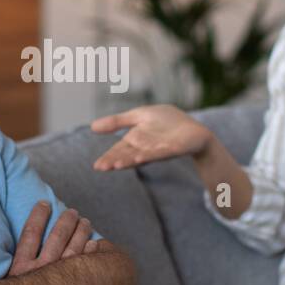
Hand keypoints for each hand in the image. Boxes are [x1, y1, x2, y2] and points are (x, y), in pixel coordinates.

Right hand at [7, 201, 98, 276]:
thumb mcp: (10, 282)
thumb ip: (16, 265)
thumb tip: (23, 240)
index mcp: (20, 267)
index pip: (30, 233)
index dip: (38, 215)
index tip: (44, 203)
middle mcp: (40, 271)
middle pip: (57, 237)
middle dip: (67, 220)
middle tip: (72, 212)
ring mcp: (58, 280)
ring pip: (73, 249)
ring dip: (81, 232)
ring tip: (85, 222)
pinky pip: (85, 265)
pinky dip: (90, 252)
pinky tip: (93, 243)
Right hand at [90, 104, 212, 170]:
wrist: (192, 129)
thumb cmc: (165, 123)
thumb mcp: (138, 117)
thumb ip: (117, 122)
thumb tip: (91, 127)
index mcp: (135, 141)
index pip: (118, 151)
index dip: (108, 158)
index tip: (97, 166)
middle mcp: (144, 148)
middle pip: (127, 156)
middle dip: (115, 161)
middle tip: (103, 167)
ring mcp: (158, 150)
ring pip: (142, 156)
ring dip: (130, 161)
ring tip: (118, 165)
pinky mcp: (173, 148)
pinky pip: (161, 152)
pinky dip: (151, 154)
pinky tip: (141, 156)